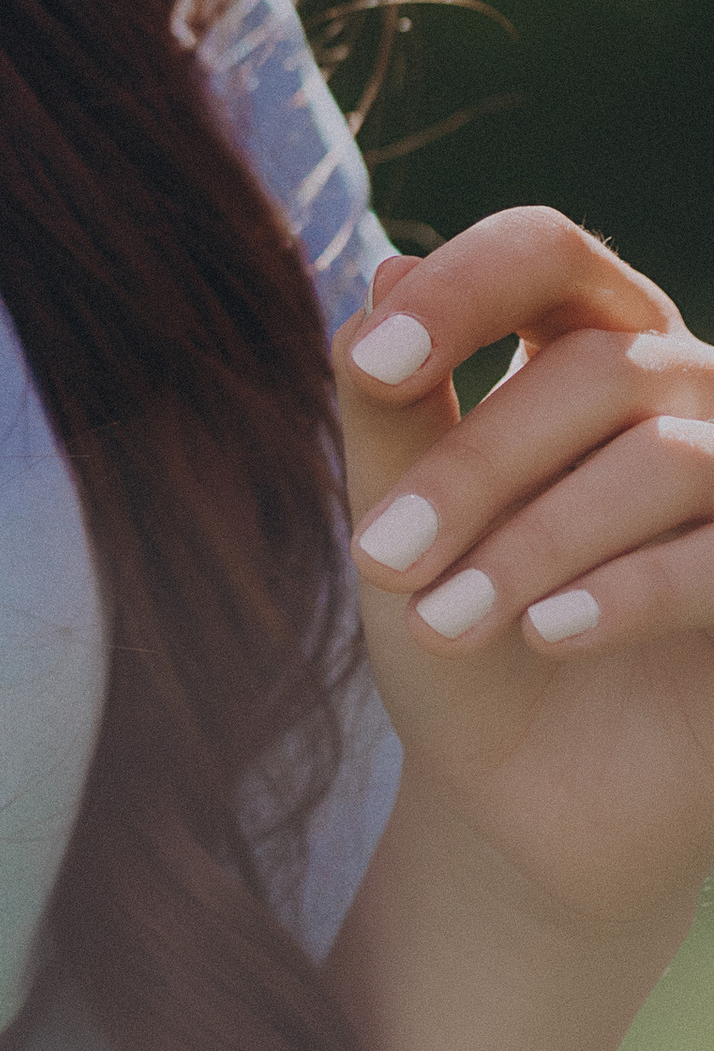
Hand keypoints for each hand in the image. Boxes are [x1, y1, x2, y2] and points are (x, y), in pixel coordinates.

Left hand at [338, 209, 713, 946]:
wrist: (518, 797)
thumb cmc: (456, 629)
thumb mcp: (401, 520)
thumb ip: (392, 405)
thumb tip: (386, 267)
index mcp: (582, 340)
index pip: (544, 252)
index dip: (465, 288)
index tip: (370, 365)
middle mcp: (680, 388)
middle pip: (595, 369)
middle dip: (475, 465)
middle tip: (378, 557)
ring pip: (663, 457)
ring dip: (535, 539)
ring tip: (439, 624)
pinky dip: (629, 589)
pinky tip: (547, 633)